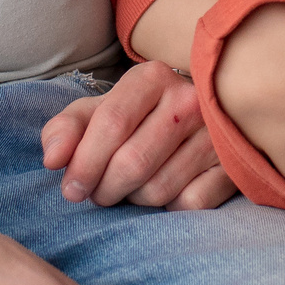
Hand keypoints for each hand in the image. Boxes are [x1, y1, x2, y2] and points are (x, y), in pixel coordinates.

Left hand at [41, 62, 237, 209]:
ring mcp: (216, 132)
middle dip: (105, 189)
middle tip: (99, 193)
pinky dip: (169, 207)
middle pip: (132, 163)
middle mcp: (189, 98)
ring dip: (134, 199)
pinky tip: (166, 190)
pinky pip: (189, 204)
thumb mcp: (98, 112)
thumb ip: (66, 129)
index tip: (70, 190)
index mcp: (151, 78)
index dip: (84, 164)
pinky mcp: (233, 165)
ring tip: (131, 188)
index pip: (111, 124)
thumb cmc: (137, 117)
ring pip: (158, 189)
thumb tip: (52, 160)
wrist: (201, 115)